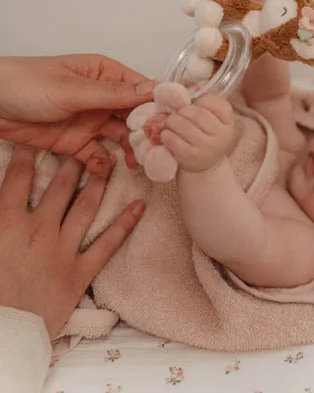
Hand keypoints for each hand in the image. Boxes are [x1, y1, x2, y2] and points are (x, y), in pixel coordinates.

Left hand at [0, 55, 155, 174]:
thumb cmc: (27, 84)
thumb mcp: (74, 89)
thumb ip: (113, 94)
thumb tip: (154, 90)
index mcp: (105, 74)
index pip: (141, 89)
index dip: (159, 105)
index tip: (174, 122)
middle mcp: (102, 97)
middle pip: (135, 115)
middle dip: (148, 131)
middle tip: (159, 149)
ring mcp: (89, 120)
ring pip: (121, 137)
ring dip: (130, 149)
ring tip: (138, 162)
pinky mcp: (74, 142)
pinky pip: (97, 155)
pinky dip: (103, 163)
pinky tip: (103, 167)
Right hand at [0, 145, 144, 337]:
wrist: (3, 335)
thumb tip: (3, 196)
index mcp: (8, 222)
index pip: (19, 175)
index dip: (28, 151)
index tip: (36, 137)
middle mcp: (39, 229)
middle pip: (60, 184)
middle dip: (73, 159)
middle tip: (85, 140)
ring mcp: (63, 250)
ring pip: (87, 205)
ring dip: (100, 180)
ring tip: (110, 161)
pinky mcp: (80, 272)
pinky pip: (108, 244)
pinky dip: (126, 223)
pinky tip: (141, 204)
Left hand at [159, 96, 234, 172]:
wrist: (205, 166)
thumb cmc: (207, 137)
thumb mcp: (214, 122)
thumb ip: (207, 105)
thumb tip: (195, 88)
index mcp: (228, 123)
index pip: (219, 104)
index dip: (204, 100)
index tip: (197, 104)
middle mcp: (221, 136)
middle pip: (198, 114)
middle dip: (183, 110)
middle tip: (177, 113)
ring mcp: (207, 148)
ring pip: (184, 126)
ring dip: (172, 121)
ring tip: (169, 122)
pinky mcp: (191, 157)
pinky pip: (174, 141)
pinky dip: (166, 134)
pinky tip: (167, 134)